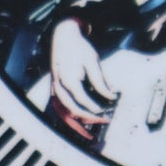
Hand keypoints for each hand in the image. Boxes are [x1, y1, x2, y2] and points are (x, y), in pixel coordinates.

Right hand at [49, 19, 117, 135]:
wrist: (62, 36)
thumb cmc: (78, 47)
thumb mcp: (93, 61)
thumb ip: (101, 81)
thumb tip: (111, 95)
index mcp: (68, 78)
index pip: (83, 100)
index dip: (96, 107)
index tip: (108, 109)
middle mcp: (59, 85)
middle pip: (72, 109)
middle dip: (88, 118)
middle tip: (103, 121)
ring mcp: (54, 86)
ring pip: (63, 111)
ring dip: (76, 121)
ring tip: (90, 130)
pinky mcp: (54, 86)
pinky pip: (60, 106)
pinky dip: (69, 115)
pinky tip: (79, 120)